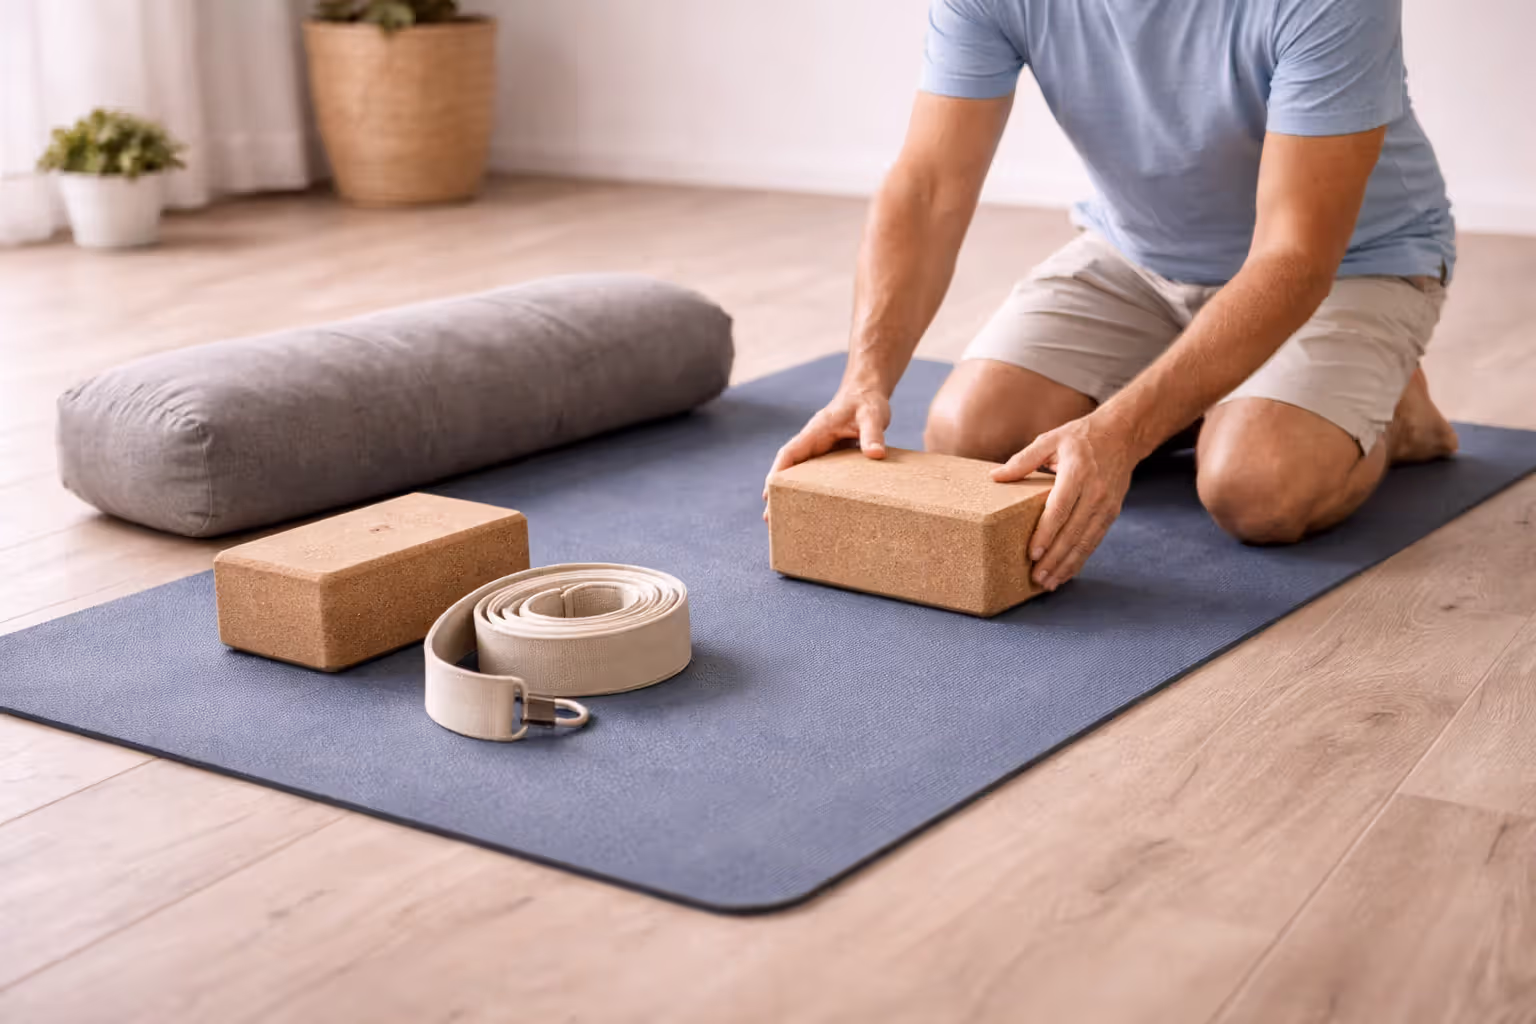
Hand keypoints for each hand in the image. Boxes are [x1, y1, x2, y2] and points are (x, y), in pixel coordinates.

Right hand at [762, 386, 891, 513]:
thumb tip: (875, 455)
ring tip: (785, 521)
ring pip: (800, 473)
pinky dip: (810, 490)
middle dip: (777, 492)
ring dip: (791, 493)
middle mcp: (813, 442)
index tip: (768, 493)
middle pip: (788, 468)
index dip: (777, 473)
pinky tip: (812, 508)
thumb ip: (873, 433)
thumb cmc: (867, 402)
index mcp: (816, 431)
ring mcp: (820, 449)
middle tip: (769, 519)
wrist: (868, 392)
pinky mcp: (830, 455)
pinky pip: (816, 475)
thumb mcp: (872, 415)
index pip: (789, 453)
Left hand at [991, 412, 1137, 590]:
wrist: (1123, 434)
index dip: (1046, 533)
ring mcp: (1106, 505)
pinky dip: (1080, 559)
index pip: (1059, 509)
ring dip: (1067, 565)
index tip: (1031, 553)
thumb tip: (995, 476)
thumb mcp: (1050, 440)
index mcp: (1077, 472)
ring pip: (1085, 541)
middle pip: (1073, 531)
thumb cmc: (1081, 437)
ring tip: (1049, 582)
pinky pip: (1095, 541)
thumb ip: (1023, 460)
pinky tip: (1066, 573)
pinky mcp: (1112, 513)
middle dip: (1054, 558)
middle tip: (1036, 577)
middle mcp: (1095, 491)